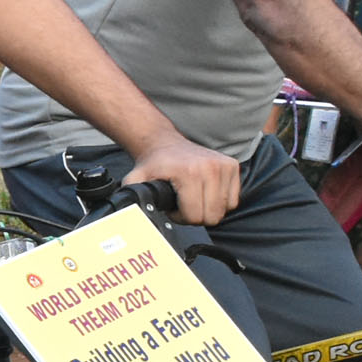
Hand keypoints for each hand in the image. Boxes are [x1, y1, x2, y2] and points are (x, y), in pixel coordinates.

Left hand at [123, 135, 240, 226]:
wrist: (164, 143)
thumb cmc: (154, 165)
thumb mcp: (136, 181)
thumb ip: (132, 197)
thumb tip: (128, 213)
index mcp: (190, 173)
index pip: (195, 216)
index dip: (180, 217)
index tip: (172, 206)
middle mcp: (210, 168)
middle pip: (212, 216)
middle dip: (195, 215)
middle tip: (183, 203)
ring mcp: (224, 166)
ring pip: (224, 209)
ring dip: (207, 208)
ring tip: (192, 197)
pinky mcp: (233, 166)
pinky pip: (233, 200)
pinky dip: (220, 201)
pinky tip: (205, 193)